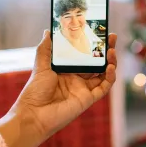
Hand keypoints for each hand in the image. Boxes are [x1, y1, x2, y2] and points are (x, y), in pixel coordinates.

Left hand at [0, 30, 116, 146]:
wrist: (33, 114)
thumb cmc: (34, 92)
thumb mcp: (40, 66)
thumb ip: (45, 49)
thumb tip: (48, 31)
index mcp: (67, 71)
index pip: (84, 55)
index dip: (93, 45)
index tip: (99, 32)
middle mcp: (77, 79)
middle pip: (97, 63)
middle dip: (106, 50)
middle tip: (111, 37)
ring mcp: (84, 89)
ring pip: (103, 74)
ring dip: (110, 62)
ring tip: (112, 51)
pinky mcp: (88, 99)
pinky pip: (103, 88)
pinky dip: (110, 78)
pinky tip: (111, 67)